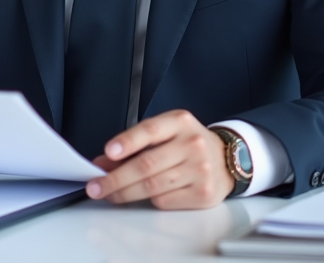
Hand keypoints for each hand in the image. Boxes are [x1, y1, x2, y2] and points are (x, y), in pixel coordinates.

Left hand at [85, 109, 233, 209]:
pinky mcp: (203, 194)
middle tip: (96, 187)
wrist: (227, 159)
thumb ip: (134, 144)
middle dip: (116, 178)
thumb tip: (102, 164)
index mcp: (180, 122)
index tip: (108, 153)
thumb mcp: (165, 133)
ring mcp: (200, 170)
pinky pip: (165, 201)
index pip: (150, 131)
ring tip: (108, 195)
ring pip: (153, 187)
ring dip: (125, 193)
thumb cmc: (188, 144)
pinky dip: (148, 201)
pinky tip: (142, 197)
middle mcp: (192, 144)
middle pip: (147, 165)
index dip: (127, 142)